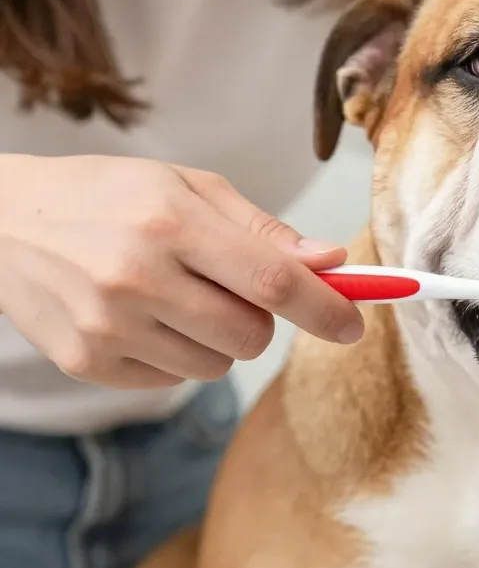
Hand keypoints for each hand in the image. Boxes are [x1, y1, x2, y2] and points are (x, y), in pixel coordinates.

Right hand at [0, 154, 363, 388]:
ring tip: (178, 296)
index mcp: (171, 222)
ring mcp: (105, 326)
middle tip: (234, 289)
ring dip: (219, 339)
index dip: (324, 308)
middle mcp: (137, 278)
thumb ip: (261, 229)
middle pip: (250, 335)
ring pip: (215, 366)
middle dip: (262, 320)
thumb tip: (330, 261)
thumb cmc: (109, 194)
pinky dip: (176, 355)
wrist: (2, 221)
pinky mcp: (84, 362)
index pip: (272, 281)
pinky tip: (143, 316)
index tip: (355, 325)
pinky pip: (171, 381)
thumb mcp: (187, 187)